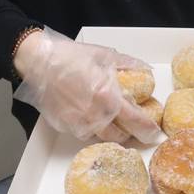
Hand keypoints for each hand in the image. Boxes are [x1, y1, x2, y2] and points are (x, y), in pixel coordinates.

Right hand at [13, 27, 161, 143]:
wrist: (38, 61)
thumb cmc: (71, 56)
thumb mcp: (105, 56)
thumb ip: (129, 65)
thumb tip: (146, 71)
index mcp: (108, 97)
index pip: (135, 121)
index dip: (148, 129)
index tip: (154, 132)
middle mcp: (94, 115)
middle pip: (120, 137)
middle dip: (131, 135)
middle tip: (136, 130)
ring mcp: (78, 123)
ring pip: (102, 137)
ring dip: (112, 133)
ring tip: (115, 123)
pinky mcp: (64, 126)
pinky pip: (84, 133)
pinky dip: (92, 128)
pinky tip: (92, 116)